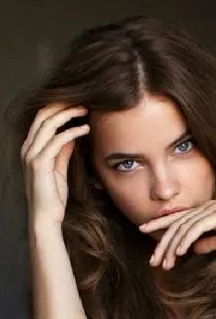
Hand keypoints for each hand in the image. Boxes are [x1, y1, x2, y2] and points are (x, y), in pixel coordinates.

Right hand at [20, 104, 89, 225]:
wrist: (46, 217)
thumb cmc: (52, 197)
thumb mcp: (59, 170)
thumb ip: (62, 152)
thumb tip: (71, 137)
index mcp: (30, 148)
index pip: (41, 119)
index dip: (58, 108)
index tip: (76, 104)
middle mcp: (27, 148)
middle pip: (43, 115)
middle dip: (63, 105)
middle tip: (82, 102)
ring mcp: (31, 155)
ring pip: (49, 124)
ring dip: (69, 114)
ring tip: (85, 111)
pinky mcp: (40, 163)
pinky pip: (57, 140)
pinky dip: (72, 132)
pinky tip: (84, 129)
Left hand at [139, 201, 215, 268]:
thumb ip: (210, 242)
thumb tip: (194, 249)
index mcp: (207, 211)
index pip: (178, 219)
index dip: (160, 226)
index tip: (144, 234)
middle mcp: (207, 207)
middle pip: (176, 224)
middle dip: (161, 243)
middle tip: (152, 261)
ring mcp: (213, 209)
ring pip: (183, 228)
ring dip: (171, 247)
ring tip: (163, 263)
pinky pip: (196, 228)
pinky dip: (185, 240)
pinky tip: (178, 253)